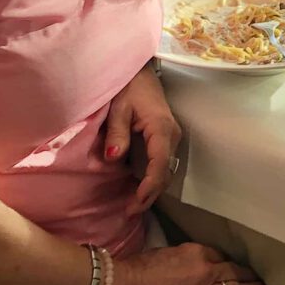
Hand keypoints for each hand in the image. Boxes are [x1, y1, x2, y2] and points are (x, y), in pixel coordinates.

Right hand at [102, 242, 266, 284]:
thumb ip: (181, 258)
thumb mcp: (162, 253)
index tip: (227, 266)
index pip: (217, 256)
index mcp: (195, 252)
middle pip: (232, 271)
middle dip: (246, 273)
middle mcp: (205, 271)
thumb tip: (187, 266)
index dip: (223, 262)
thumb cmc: (134, 269)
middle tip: (257, 276)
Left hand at [103, 63, 182, 216]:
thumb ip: (116, 133)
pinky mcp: (166, 138)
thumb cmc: (128, 86)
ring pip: (165, 171)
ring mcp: (171, 137)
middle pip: (165, 173)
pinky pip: (162, 164)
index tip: (134, 203)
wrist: (139, 71)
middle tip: (129, 212)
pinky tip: (138, 189)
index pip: (159, 165)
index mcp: (161, 129)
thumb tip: (113, 159)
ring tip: (133, 206)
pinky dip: (152, 179)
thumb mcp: (118, 108)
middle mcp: (172, 135)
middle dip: (149, 195)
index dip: (148, 187)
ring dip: (151, 190)